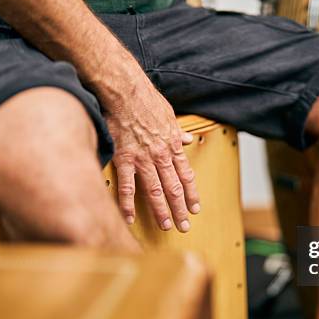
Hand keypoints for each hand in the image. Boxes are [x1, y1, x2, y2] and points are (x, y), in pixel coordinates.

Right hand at [102, 74, 199, 231]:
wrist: (127, 92)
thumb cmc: (146, 100)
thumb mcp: (169, 114)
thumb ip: (177, 131)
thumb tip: (187, 139)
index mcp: (172, 146)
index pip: (186, 176)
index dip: (191, 194)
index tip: (195, 208)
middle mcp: (161, 156)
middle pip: (174, 188)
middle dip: (180, 209)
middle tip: (184, 226)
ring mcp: (143, 159)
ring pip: (155, 191)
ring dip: (161, 210)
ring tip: (166, 226)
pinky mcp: (124, 158)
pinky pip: (127, 186)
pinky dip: (127, 204)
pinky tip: (129, 218)